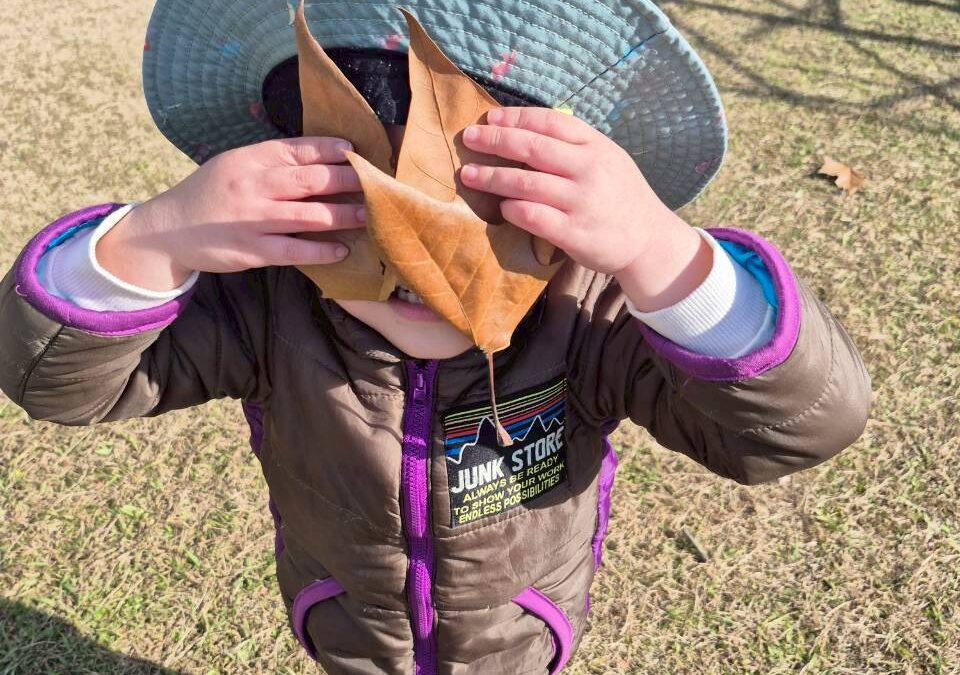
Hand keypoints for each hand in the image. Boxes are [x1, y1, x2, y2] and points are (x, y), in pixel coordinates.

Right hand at [97, 137, 366, 290]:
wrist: (168, 230)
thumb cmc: (209, 194)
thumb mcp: (234, 165)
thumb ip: (271, 161)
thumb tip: (320, 158)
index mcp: (250, 160)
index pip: (298, 150)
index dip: (330, 149)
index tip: (355, 150)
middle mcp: (253, 187)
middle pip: (311, 180)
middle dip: (348, 180)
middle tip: (376, 182)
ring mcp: (253, 220)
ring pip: (309, 216)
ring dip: (344, 215)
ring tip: (370, 214)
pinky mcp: (252, 251)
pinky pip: (295, 250)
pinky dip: (321, 250)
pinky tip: (342, 250)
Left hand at [460, 107, 711, 310]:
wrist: (649, 238)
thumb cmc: (620, 194)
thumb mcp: (607, 157)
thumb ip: (574, 143)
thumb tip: (526, 126)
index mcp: (594, 146)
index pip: (548, 122)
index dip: (515, 118)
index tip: (489, 119)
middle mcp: (588, 170)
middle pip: (531, 148)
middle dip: (495, 141)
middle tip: (468, 139)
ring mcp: (581, 202)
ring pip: (526, 184)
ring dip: (492, 177)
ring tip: (468, 175)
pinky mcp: (574, 233)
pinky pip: (534, 217)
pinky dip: (512, 210)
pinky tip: (501, 207)